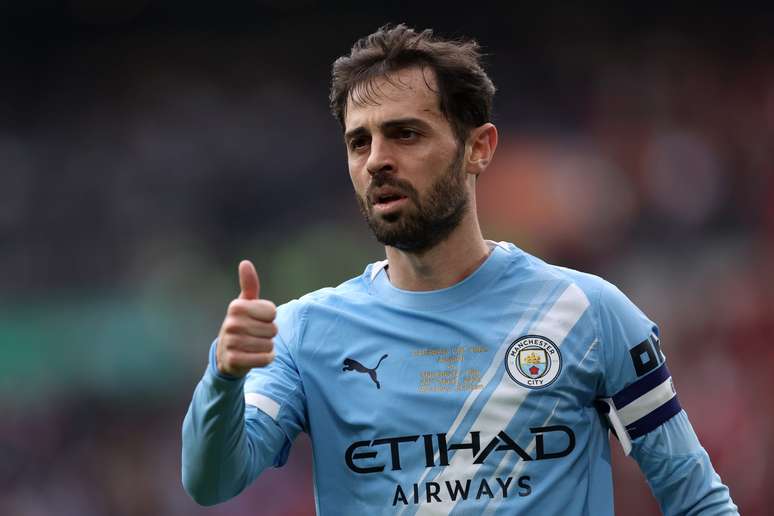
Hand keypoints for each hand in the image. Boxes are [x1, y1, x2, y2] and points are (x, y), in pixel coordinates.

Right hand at [216, 260, 276, 377]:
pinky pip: (265, 359)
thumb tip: (245, 263)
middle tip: (255, 335)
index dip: (270, 318)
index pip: (272, 312)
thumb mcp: (245, 304)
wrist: (226, 355)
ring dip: (267, 347)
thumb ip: (249, 284)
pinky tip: (255, 356)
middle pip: (273, 329)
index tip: (257, 319)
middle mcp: (231, 323)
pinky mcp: (234, 360)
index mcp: (236, 306)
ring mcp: (231, 342)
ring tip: (254, 345)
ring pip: (269, 345)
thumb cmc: (242, 324)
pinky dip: (266, 359)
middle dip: (269, 334)